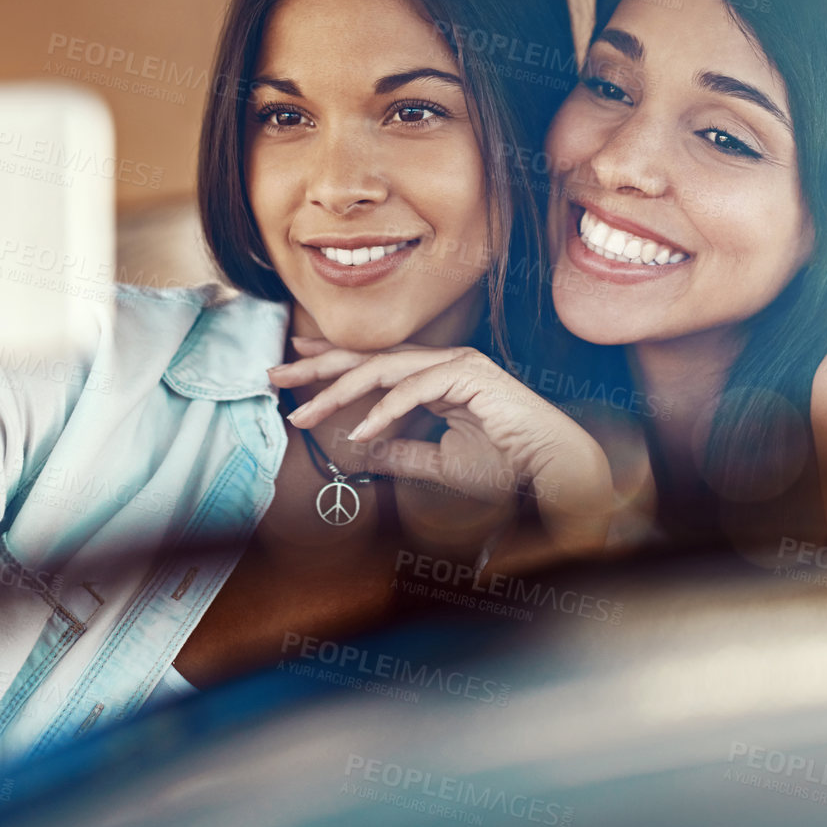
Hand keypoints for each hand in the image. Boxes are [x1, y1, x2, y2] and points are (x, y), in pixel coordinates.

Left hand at [272, 340, 617, 557]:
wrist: (551, 470)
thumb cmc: (506, 465)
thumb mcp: (439, 462)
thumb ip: (402, 451)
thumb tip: (365, 450)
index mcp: (435, 375)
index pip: (372, 363)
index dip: (330, 363)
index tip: (292, 368)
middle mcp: (442, 362)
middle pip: (368, 357)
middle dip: (318, 365)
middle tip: (275, 373)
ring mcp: (456, 364)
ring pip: (383, 369)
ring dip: (339, 392)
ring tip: (305, 413)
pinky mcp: (470, 375)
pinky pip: (415, 389)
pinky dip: (384, 411)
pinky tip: (359, 431)